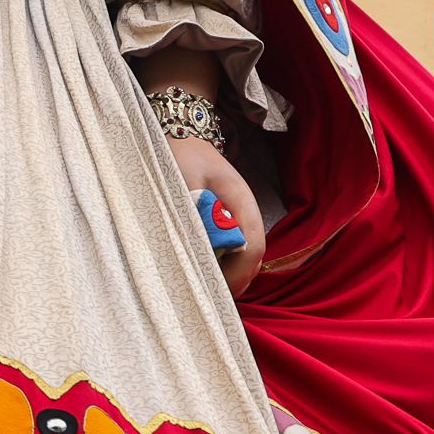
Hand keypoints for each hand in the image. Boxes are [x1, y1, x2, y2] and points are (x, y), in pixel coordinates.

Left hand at [161, 130, 264, 295]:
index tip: (219, 293)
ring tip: (209, 291)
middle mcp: (246, 209)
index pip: (252, 247)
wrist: (181, 133)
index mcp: (241, 199)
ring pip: (247, 254)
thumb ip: (195, 217)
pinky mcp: (229, 217)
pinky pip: (236, 246)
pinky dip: (226, 264)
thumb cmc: (180, 156)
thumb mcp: (183, 184)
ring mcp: (241, 213)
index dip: (238, 275)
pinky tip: (207, 272)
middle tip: (211, 300)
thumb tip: (201, 251)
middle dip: (237, 281)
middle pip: (254, 256)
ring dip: (232, 274)